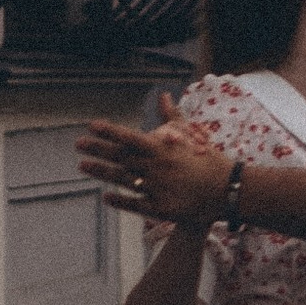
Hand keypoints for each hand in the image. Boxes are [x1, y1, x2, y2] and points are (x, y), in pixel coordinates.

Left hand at [77, 94, 233, 225]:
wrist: (227, 191)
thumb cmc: (209, 160)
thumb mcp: (192, 135)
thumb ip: (173, 116)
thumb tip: (163, 96)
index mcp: (164, 148)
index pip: (130, 137)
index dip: (109, 131)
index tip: (91, 125)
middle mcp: (157, 167)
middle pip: (121, 157)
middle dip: (98, 149)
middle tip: (78, 144)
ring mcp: (158, 188)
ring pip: (123, 179)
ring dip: (101, 172)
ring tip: (82, 165)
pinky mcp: (162, 208)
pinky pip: (135, 204)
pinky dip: (119, 200)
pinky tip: (105, 196)